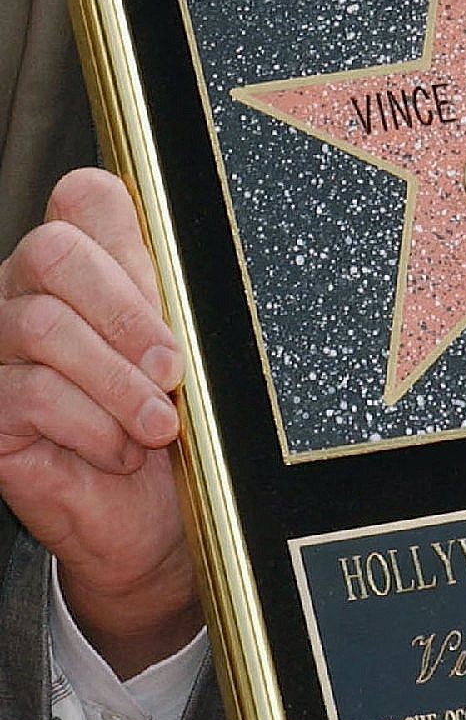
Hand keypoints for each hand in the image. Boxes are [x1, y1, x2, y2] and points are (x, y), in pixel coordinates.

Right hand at [0, 169, 199, 674]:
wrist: (153, 521)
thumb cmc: (172, 426)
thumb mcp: (184, 356)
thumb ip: (172, 297)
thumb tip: (185, 254)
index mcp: (83, 264)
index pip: (84, 199)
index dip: (127, 238)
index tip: (174, 296)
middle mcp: (26, 293)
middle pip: (54, 252)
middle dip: (125, 312)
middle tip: (174, 370)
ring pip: (43, 326)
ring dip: (116, 382)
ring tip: (159, 425)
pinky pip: (29, 393)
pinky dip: (91, 425)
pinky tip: (122, 453)